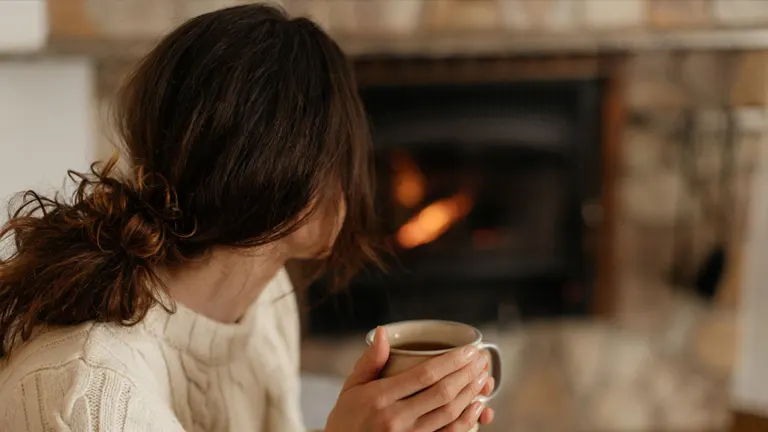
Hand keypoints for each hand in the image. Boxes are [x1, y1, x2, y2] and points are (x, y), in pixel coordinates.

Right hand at [325, 327, 493, 431]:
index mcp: (379, 398)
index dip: (452, 361)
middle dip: (467, 374)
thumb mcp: (350, 388)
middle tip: (481, 361)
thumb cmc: (346, 420)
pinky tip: (477, 407)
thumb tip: (383, 332)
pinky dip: (467, 421)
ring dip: (471, 394)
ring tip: (483, 378)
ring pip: (449, 414)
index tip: (469, 350)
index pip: (424, 375)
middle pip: (442, 393)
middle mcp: (395, 419)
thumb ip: (369, 361)